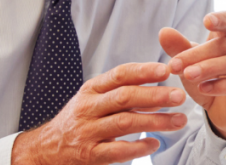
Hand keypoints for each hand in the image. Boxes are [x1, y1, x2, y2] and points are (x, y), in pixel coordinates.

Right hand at [11, 62, 187, 164]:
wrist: (45, 150)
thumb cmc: (81, 120)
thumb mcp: (97, 100)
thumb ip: (128, 94)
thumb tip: (162, 92)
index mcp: (92, 89)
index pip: (120, 75)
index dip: (143, 71)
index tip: (166, 69)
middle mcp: (88, 108)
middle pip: (124, 97)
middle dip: (155, 95)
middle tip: (180, 96)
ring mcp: (87, 132)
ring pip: (124, 123)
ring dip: (155, 121)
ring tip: (180, 121)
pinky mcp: (88, 155)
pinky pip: (116, 151)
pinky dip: (138, 148)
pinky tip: (155, 143)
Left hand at [160, 11, 225, 141]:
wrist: (224, 112)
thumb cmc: (208, 80)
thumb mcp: (190, 64)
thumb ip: (179, 48)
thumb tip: (164, 31)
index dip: (221, 19)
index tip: (206, 21)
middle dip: (198, 54)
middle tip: (175, 64)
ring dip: (210, 67)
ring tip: (188, 75)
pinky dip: (221, 86)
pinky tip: (203, 88)